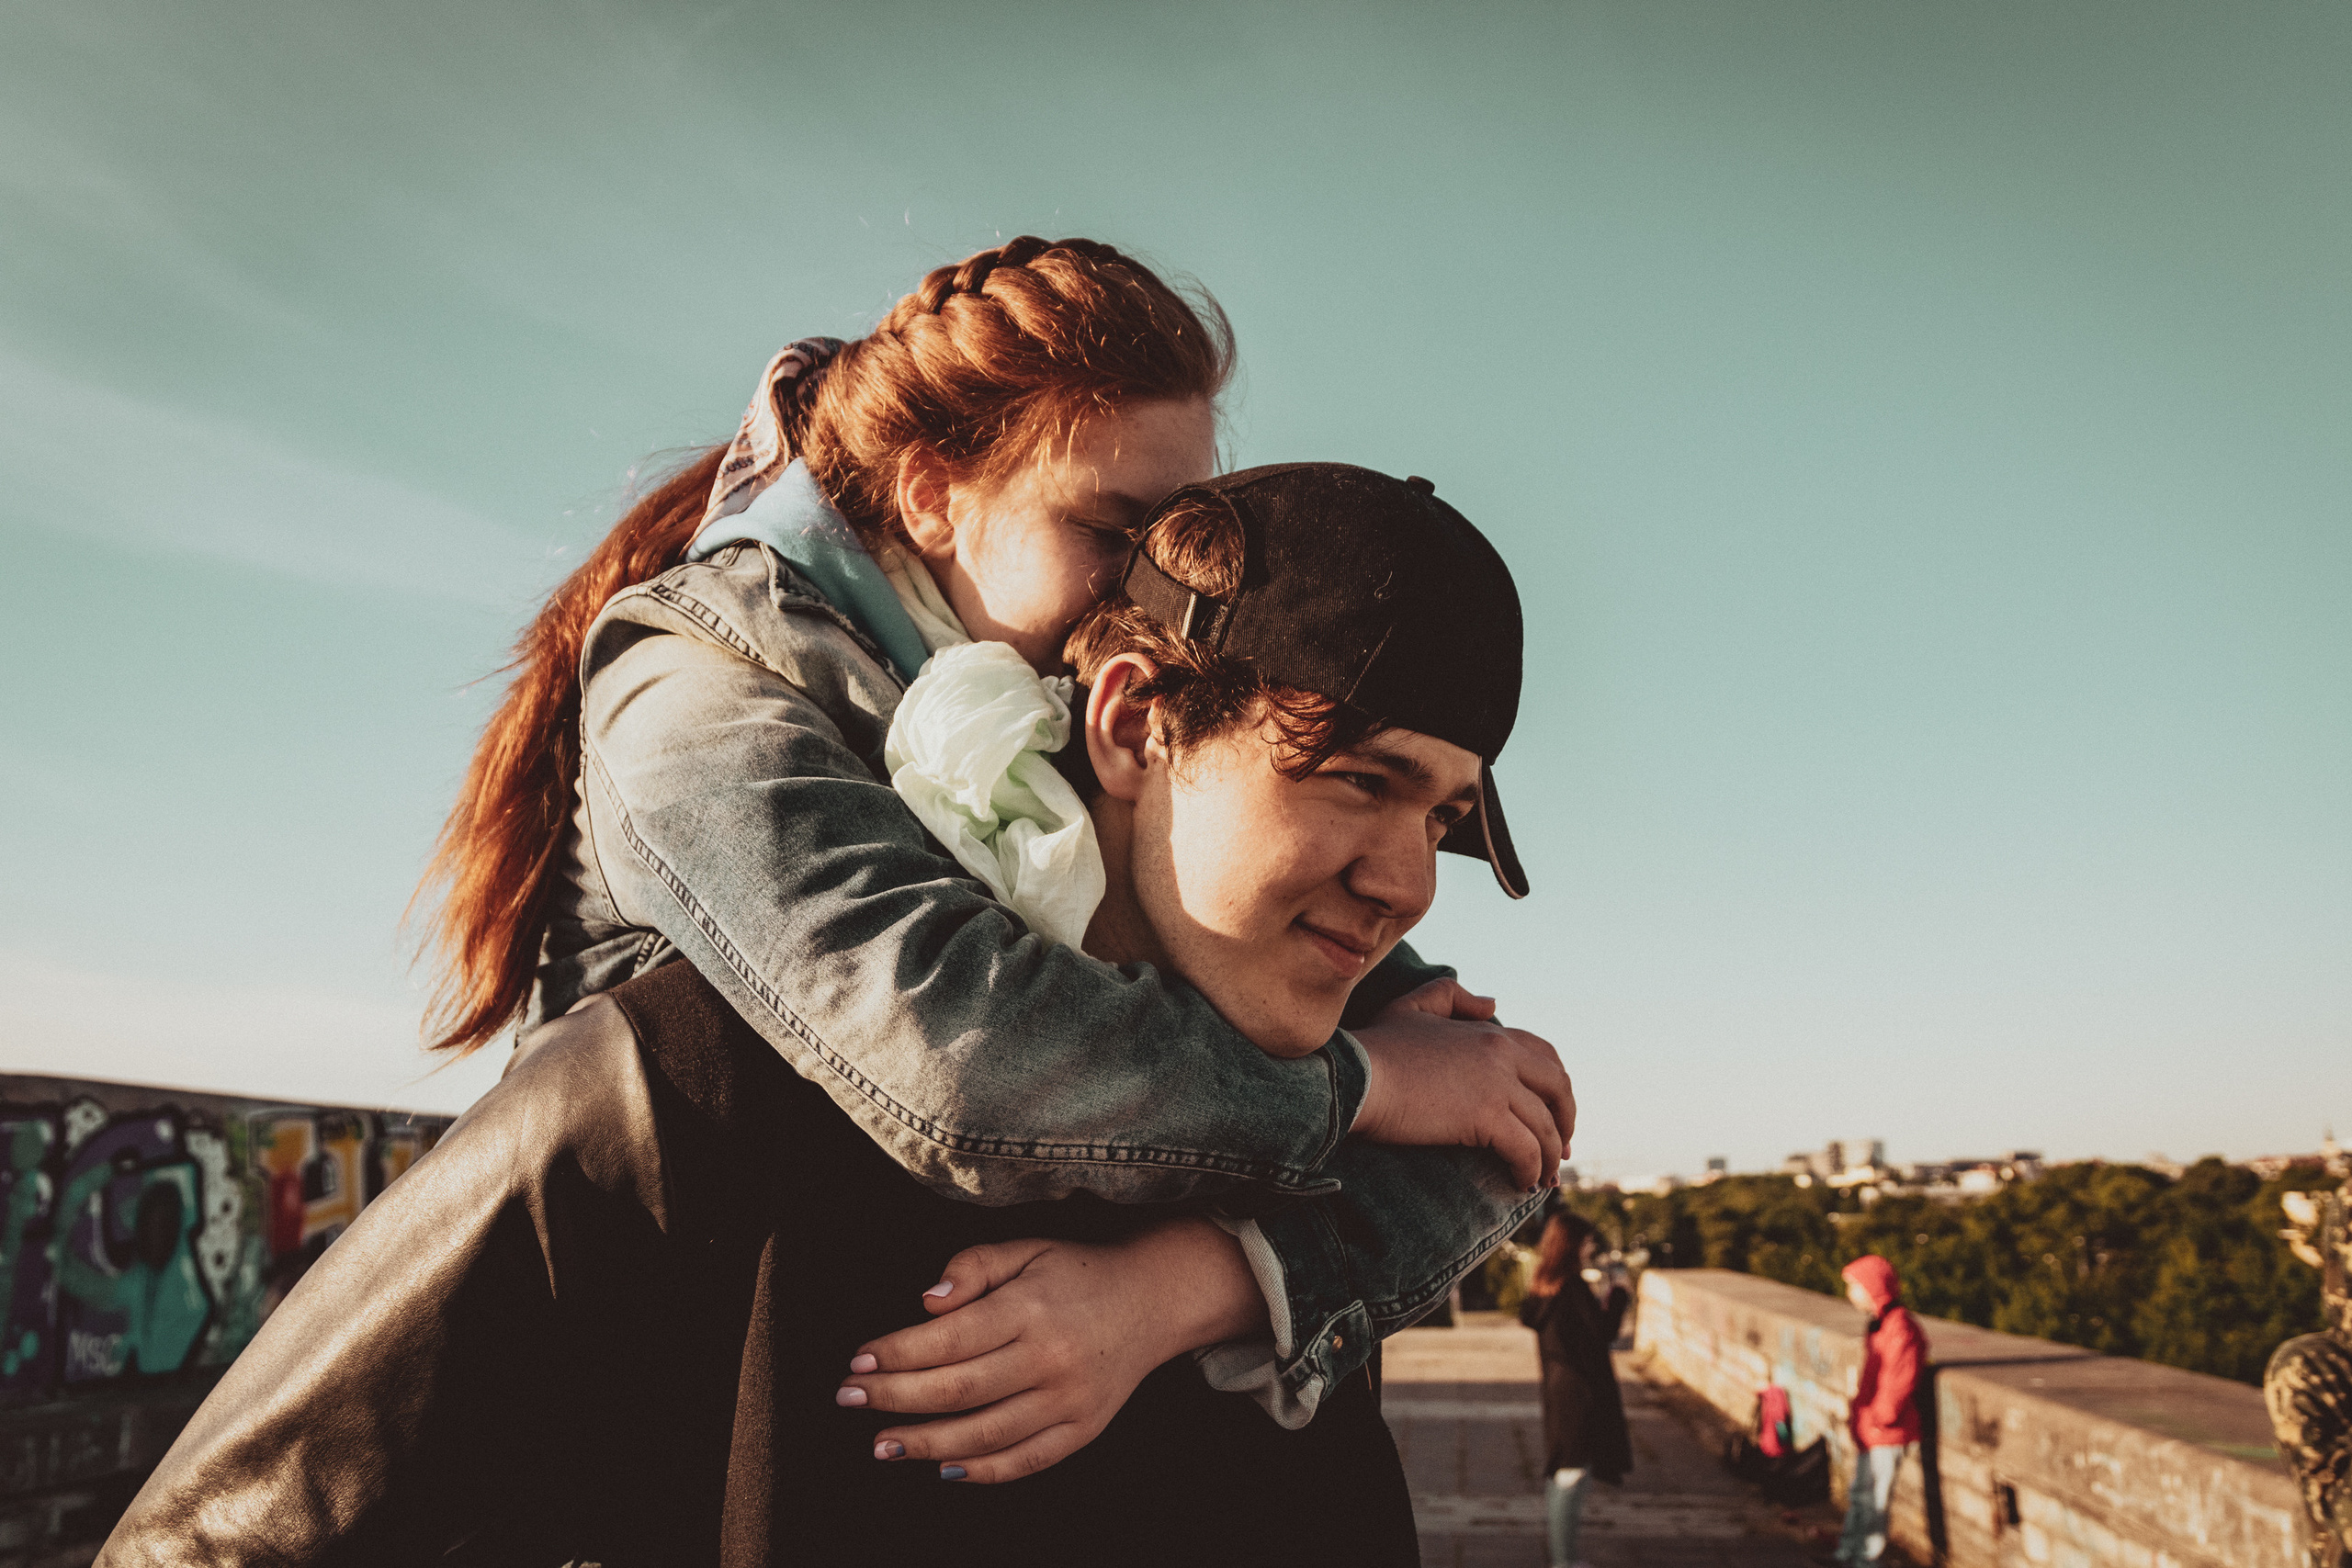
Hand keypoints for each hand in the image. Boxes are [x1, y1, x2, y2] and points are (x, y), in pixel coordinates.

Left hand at [836, 1217, 1265, 1483]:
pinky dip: (981, 1470)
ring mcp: (1069, 1401)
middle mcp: (1051, 1358)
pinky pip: (1025, 1461)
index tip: (858, 1361)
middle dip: (895, 1397)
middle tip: (849, 1400)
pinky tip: (941, 1467)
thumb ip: (973, 1267)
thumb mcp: (1026, 1249)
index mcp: (1032, 1308)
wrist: (1154, 1300)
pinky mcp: (1083, 1429)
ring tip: (881, 1445)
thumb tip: (925, 1303)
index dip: (897, 1353)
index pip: (950, 1338)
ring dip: (925, 1443)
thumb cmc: (1077, 1272)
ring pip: (986, 1434)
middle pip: (959, 1389)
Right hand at [1349, 977, 1574, 1189]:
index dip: (1556, 1088)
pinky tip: (1520, 1183)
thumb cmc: (1375, 1046)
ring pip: (1545, 1127)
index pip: (1546, 1055)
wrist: (1355, 1076)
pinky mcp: (1485, 1116)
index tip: (1554, 1115)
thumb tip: (1494, 1006)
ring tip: (1540, 1179)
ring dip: (1547, 1157)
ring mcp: (1497, 1084)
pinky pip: (1525, 1149)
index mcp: (1490, 1034)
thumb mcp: (1412, 1007)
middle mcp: (1502, 1054)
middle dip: (1565, 1122)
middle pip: (1559, 1089)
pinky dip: (1529, 1169)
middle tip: (1559, 1152)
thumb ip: (1452, 996)